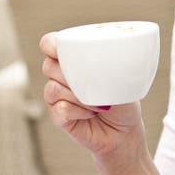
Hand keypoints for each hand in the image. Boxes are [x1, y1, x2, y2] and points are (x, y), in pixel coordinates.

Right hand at [40, 32, 143, 159]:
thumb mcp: (123, 76)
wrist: (125, 130)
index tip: (58, 49)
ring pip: (53, 88)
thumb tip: (103, 59)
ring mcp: (58, 96)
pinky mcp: (58, 116)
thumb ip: (109, 63)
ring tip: (99, 102)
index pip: (50, 43)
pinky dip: (78, 111)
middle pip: (48, 66)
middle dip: (70, 74)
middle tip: (93, 82)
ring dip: (78, 96)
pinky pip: (59, 109)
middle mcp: (61, 76)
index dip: (50, 44)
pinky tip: (91, 113)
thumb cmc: (123, 98)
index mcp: (74, 59)